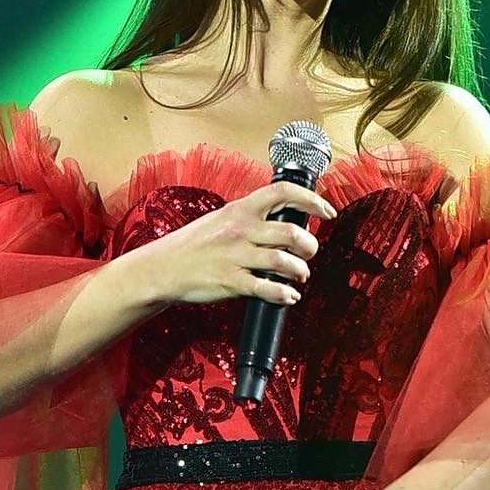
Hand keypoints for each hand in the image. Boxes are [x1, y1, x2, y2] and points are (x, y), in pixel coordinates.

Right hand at [134, 183, 337, 307]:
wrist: (162, 267)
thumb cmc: (194, 244)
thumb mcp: (222, 219)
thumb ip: (252, 217)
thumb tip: (285, 218)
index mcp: (240, 209)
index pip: (283, 193)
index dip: (312, 199)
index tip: (327, 210)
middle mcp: (240, 229)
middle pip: (291, 233)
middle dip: (310, 246)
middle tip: (308, 253)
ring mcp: (235, 256)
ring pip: (284, 261)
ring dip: (300, 271)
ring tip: (299, 276)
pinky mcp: (230, 281)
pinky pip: (266, 288)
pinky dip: (283, 294)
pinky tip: (288, 296)